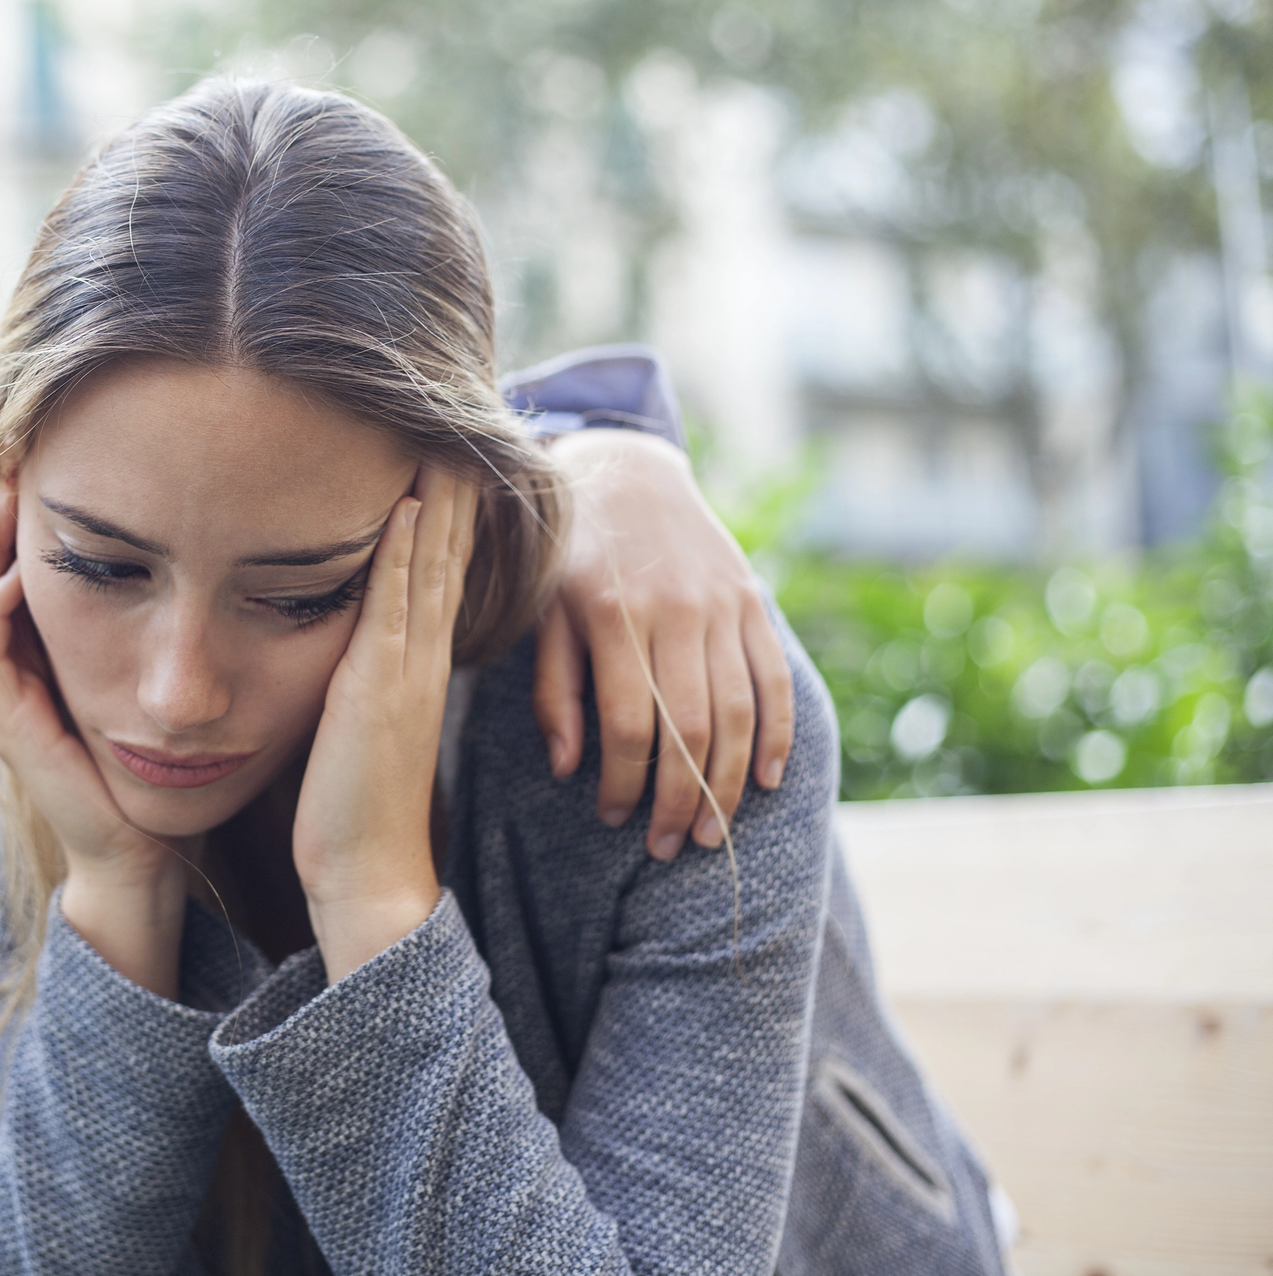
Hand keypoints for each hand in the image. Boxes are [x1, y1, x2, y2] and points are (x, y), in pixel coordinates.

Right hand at [0, 490, 188, 997]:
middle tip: (12, 455)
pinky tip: (17, 575)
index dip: (29, 517)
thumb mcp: (163, 678)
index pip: (24, 568)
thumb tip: (218, 554)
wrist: (143, 848)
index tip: (51, 459)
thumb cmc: (163, 768)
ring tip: (4, 495)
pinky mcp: (10, 728)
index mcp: (49, 657)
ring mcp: (8, 700)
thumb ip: (168, 626)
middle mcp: (18, 672)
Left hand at [293, 466, 472, 983]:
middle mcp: (421, 657)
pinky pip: (397, 603)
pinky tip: (408, 501)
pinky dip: (405, 550)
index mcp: (418, 664)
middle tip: (464, 414)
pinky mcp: (378, 686)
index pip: (440, 569)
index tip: (451, 449)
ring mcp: (405, 669)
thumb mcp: (359, 723)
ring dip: (439, 496)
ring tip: (446, 429)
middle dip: (455, 484)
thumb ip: (360, 676)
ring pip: (430, 564)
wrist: (366, 873)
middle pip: (448, 551)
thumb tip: (344, 643)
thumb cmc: (352, 807)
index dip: (449, 509)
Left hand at [535, 429, 793, 860]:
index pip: (626, 725)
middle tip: (671, 847)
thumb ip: (553, 689)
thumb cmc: (566, 554)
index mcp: (611, 615)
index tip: (613, 818)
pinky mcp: (751, 600)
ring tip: (714, 832)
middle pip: (689, 730)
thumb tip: (570, 769)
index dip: (624, 784)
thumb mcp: (540, 612)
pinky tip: (766, 780)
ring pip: (738, 712)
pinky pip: (774, 678)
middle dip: (681, 800)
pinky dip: (778, 734)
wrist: (624, 469)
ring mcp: (721, 605)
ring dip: (729, 783)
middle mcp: (673, 611)